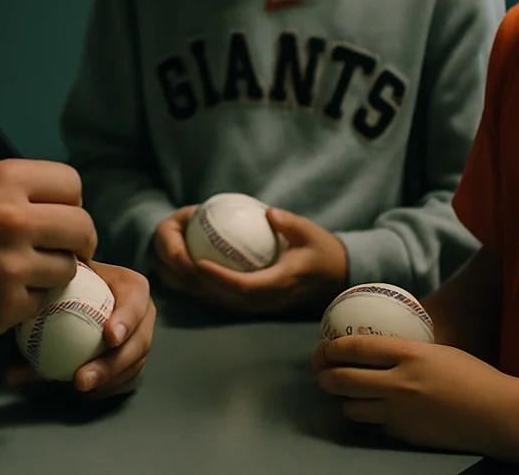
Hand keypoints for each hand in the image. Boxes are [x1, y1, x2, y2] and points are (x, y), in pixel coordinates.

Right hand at [0, 159, 95, 356]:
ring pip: (69, 268)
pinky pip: (45, 300)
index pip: (71, 183)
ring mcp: (11, 262)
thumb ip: (12, 196)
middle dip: (76, 244)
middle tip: (56, 255)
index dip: (68, 205)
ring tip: (18, 279)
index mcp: (0, 179)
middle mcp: (11, 216)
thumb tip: (62, 208)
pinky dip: (28, 304)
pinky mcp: (7, 304)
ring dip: (51, 276)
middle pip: (83, 226)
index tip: (56, 222)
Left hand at [6, 261, 155, 398]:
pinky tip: (85, 394)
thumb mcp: (63, 284)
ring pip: (132, 366)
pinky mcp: (136, 359)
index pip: (134, 303)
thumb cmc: (76, 283)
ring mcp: (142, 339)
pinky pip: (126, 380)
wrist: (90, 288)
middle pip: (137, 343)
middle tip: (81, 379)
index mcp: (133, 288)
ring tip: (79, 389)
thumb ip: (44, 304)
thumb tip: (13, 351)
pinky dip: (107, 388)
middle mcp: (144, 315)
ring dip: (106, 381)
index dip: (125, 320)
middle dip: (111, 365)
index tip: (108, 337)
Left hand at [153, 206, 348, 315]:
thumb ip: (289, 224)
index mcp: (282, 282)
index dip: (219, 277)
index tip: (198, 263)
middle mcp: (270, 300)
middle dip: (202, 286)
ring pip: (227, 304)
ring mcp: (265, 306)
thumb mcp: (310, 232)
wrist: (338, 276)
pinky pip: (231, 302)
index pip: (245, 286)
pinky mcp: (261, 306)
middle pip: (229, 299)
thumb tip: (268, 212)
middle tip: (180, 264)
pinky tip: (193, 277)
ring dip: (202, 291)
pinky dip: (211, 292)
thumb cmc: (323, 251)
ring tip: (180, 271)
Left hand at [312, 334, 518, 455]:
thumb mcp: (437, 350)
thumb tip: (376, 343)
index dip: (331, 348)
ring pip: (351, 408)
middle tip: (323, 371)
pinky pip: (375, 424)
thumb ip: (405, 349)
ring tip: (346, 392)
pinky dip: (370, 416)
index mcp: (408, 355)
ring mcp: (400, 412)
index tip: (325, 346)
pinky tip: (375, 409)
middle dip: (324, 375)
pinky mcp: (405, 435)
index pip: (354, 348)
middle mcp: (399, 383)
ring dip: (344, 399)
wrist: (499, 415)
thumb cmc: (474, 376)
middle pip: (342, 380)